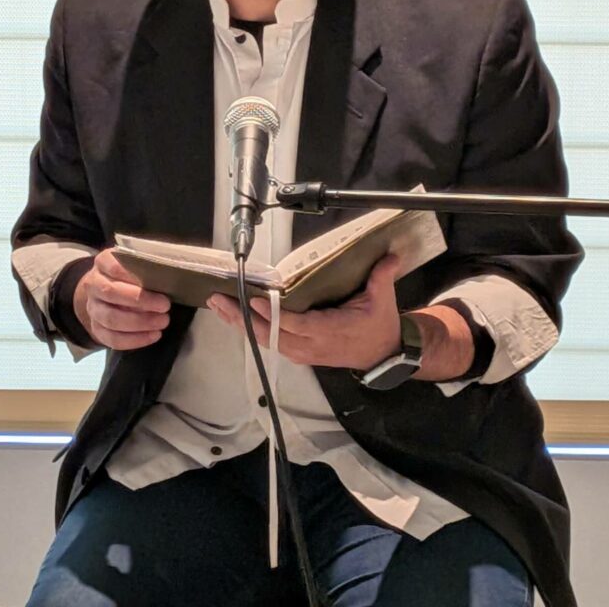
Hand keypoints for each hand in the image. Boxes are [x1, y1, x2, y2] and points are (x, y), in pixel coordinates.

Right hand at [75, 249, 170, 350]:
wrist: (106, 289)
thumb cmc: (130, 272)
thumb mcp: (137, 261)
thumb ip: (148, 265)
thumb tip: (169, 274)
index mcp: (103, 262)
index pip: (115, 267)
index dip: (135, 276)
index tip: (160, 281)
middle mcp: (93, 284)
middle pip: (111, 293)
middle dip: (140, 301)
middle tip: (165, 306)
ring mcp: (92, 308)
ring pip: (111, 319)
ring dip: (139, 323)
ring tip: (162, 322)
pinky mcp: (96, 328)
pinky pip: (112, 339)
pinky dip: (134, 340)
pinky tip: (153, 335)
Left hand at [207, 253, 402, 369]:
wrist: (382, 354)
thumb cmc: (378, 326)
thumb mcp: (383, 300)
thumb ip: (382, 275)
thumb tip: (389, 254)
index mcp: (331, 332)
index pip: (298, 326)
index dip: (276, 316)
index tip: (257, 302)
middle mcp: (311, 345)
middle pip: (271, 335)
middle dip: (243, 318)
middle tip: (221, 300)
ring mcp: (302, 351)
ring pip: (265, 340)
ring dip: (240, 324)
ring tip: (219, 305)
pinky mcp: (297, 352)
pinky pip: (269, 341)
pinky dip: (249, 328)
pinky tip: (233, 316)